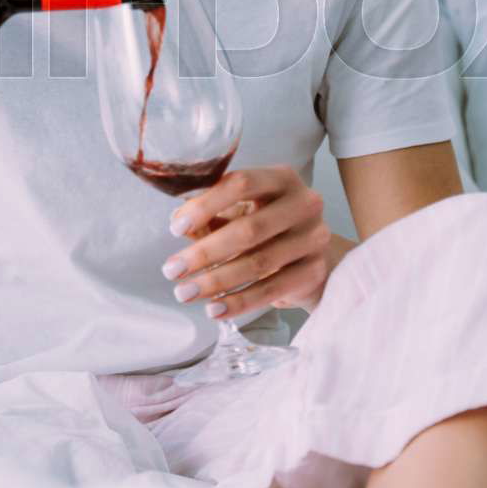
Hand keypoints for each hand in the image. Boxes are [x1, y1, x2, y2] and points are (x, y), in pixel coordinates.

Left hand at [162, 164, 331, 319]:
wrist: (310, 253)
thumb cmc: (265, 224)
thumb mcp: (238, 211)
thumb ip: (209, 213)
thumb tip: (179, 223)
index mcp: (281, 178)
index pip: (241, 184)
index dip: (206, 206)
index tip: (175, 229)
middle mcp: (304, 204)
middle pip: (250, 229)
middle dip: (205, 253)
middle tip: (172, 270)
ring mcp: (313, 238)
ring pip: (259, 263)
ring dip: (216, 281)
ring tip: (185, 293)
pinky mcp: (315, 271)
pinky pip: (272, 290)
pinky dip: (239, 302)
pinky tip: (214, 309)